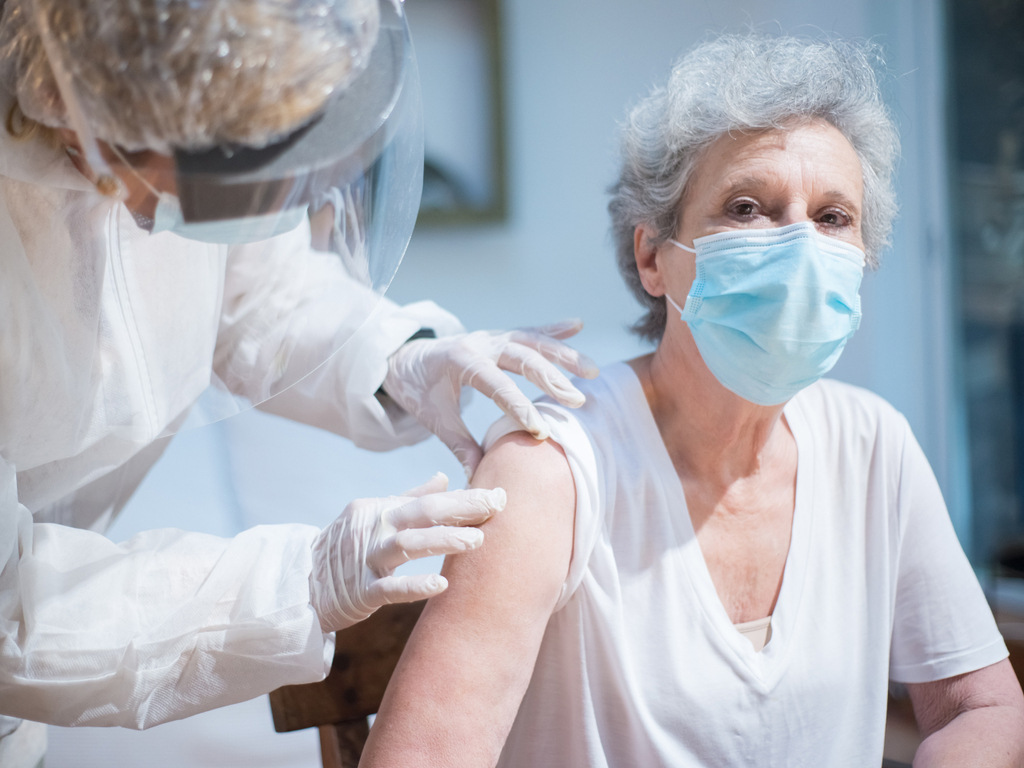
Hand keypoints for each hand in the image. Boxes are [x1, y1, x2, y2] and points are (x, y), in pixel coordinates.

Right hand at [309, 473, 504, 632]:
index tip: (499, 496)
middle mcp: (374, 529)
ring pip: (406, 546)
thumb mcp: (375, 516)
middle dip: (461, 509)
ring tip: (477, 541)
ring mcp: (365, 560)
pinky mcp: (359, 591)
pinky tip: (442, 584)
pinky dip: (414, 586)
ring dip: (442, 540)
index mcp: (381, 510)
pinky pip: (389, 588)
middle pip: (422, 514)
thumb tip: (444, 478)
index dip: (464, 498)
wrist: (302, 582)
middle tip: (496, 507)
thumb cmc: (346, 547)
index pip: (429, 500)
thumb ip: (409, 498)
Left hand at [382, 319, 598, 474]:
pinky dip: (554, 330)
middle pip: (520, 357)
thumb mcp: (433, 418)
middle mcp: (479, 343)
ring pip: (532, 341)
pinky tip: (577, 325)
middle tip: (576, 401)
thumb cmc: (418, 390)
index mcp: (459, 361)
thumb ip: (458, 445)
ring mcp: (491, 337)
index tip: (540, 431)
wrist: (404, 358)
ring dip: (563, 355)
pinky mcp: (499, 337)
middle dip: (550, 378)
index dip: (518, 407)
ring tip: (591, 372)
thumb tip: (479, 477)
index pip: (494, 384)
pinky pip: (530, 332)